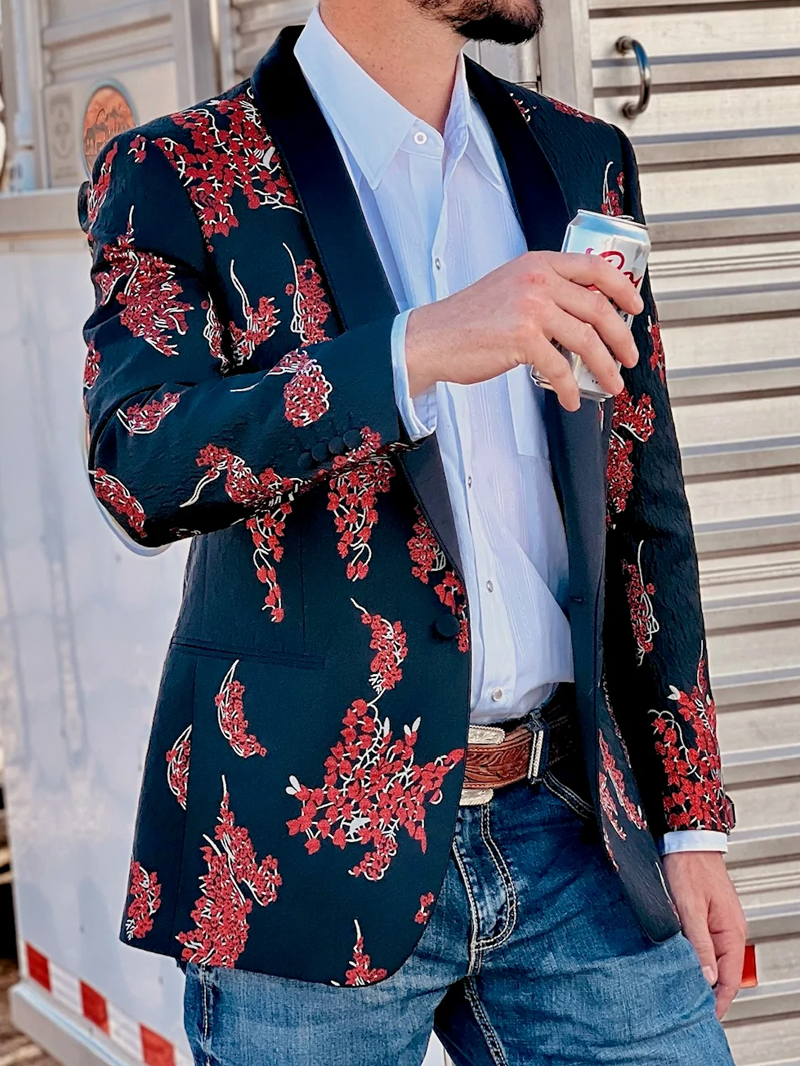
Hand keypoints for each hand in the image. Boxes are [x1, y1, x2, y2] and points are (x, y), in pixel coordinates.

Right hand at [405, 250, 643, 411]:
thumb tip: (579, 316)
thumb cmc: (468, 320)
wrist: (434, 338)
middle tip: (629, 356)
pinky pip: (559, 368)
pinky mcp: (523, 338)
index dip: (622, 288)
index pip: (594, 267)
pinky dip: (569, 389)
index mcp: (538, 264)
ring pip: (586, 339)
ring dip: (604, 366)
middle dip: (620, 337)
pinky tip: (570, 399)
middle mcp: (538, 281)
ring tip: (612, 383)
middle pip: (597, 307)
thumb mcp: (509, 287)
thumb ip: (543, 290)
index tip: (635, 308)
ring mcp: (531, 308)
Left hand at [663, 851, 746, 1018]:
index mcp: (731, 932)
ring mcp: (718, 924)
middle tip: (687, 1005)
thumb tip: (706, 977)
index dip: (719, 1001)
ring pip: (711, 959)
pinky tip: (679, 962)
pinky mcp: (706, 917)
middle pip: (722, 972)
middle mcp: (729, 931)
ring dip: (699, 973)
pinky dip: (693, 957)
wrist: (685, 840)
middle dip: (707, 990)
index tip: (706, 1015)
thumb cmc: (689, 867)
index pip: (731, 979)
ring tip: (680, 988)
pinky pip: (703, 945)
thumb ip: (698, 943)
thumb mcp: (689, 908)